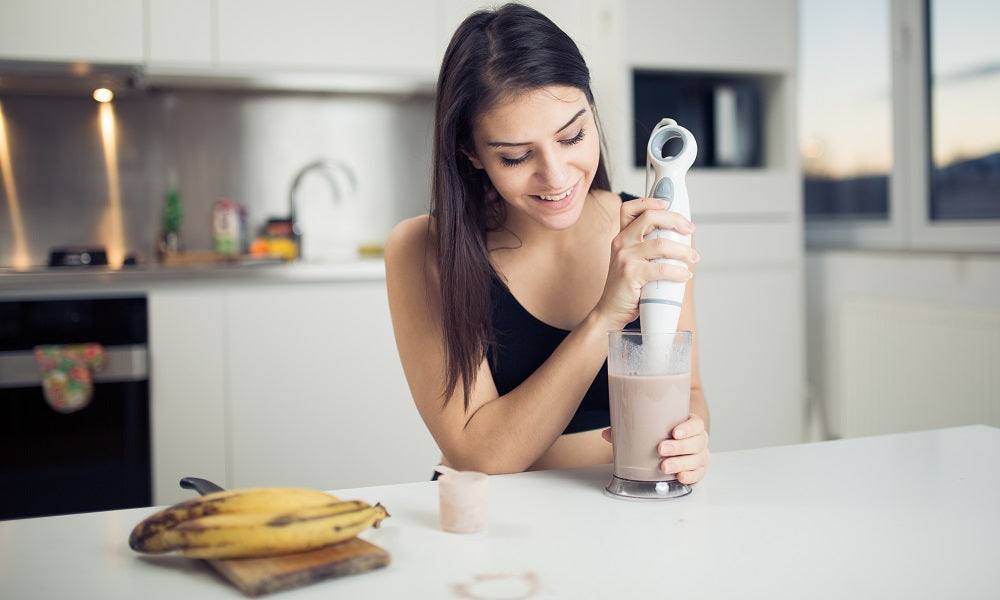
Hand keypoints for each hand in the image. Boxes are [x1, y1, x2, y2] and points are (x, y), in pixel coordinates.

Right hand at [594, 197, 698, 328]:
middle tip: (689, 229)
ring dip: (683, 251)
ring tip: (693, 258)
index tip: (669, 204)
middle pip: (649, 218)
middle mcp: (621, 243)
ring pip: (661, 244)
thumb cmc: (627, 288)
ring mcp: (625, 257)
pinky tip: (684, 275)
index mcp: (621, 237)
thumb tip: (680, 240)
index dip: (650, 201)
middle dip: (675, 220)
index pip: (630, 209)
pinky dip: (678, 271)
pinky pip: (661, 268)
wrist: (610, 311)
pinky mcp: (630, 274)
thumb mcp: (633, 261)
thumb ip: (648, 249)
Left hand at [602, 413, 709, 484]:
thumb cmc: (663, 435)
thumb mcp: (651, 429)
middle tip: (661, 449)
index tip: (674, 431)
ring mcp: (699, 456)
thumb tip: (607, 434)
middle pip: (696, 442)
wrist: (674, 446)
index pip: (696, 424)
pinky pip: (697, 474)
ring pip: (696, 459)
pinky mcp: (697, 471)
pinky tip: (679, 477)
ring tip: (664, 467)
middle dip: (679, 446)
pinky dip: (689, 476)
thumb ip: (630, 429)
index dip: (688, 428)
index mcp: (690, 426)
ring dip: (680, 463)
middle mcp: (698, 440)